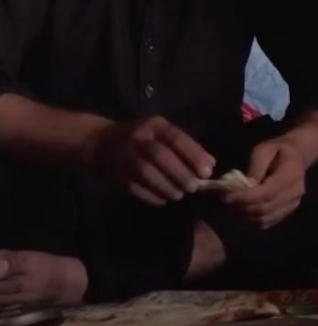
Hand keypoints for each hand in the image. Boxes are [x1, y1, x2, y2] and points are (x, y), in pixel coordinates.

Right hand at [87, 116, 215, 205]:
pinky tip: (163, 199)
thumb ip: (185, 147)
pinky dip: (151, 196)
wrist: (100, 143)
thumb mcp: (161, 133)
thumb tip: (210, 165)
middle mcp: (138, 138)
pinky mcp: (115, 174)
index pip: (176, 137)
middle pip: (160, 155)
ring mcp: (124, 156)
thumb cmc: (143, 139)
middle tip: (194, 187)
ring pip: (146, 173)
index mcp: (154, 125)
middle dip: (180, 173)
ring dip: (166, 186)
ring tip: (179, 194)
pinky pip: (134, 187)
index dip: (193, 154)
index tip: (207, 170)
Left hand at [224, 137, 305, 228]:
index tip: (226, 196)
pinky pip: (266, 222)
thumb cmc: (277, 150)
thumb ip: (256, 166)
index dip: (245, 197)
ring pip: (264, 219)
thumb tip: (246, 185)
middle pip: (264, 208)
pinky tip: (243, 209)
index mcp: (291, 175)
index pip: (267, 193)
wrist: (296, 156)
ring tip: (232, 205)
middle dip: (241, 207)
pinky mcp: (287, 211)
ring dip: (244, 215)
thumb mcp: (264, 150)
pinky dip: (251, 220)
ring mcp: (292, 204)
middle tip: (225, 200)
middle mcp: (295, 193)